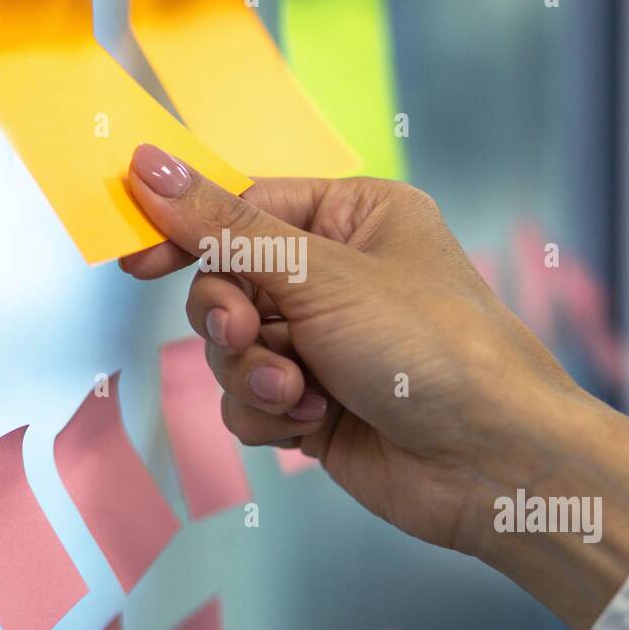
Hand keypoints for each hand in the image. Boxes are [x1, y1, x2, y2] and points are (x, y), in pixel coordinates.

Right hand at [121, 145, 628, 629]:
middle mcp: (340, 276)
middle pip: (229, 282)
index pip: (244, 208)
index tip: (135, 261)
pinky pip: (251, 399)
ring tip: (300, 392)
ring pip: (233, 350)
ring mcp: (328, 344)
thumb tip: (146, 165)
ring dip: (255, 374)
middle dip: (231, 320)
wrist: (493, 464)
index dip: (188, 232)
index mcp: (355, 218)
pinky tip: (314, 423)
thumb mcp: (320, 274)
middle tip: (246, 337)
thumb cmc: (432, 347)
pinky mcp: (318, 404)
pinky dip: (271, 413)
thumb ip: (223, 227)